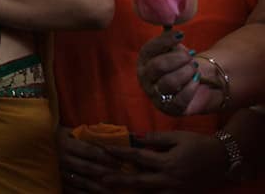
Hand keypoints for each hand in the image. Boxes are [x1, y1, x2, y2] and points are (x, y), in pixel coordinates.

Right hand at [57, 126, 119, 192]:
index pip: (90, 151)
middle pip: (88, 168)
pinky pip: (74, 191)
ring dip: (98, 188)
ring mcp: (60, 172)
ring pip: (82, 182)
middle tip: (120, 177)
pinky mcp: (58, 182)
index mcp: (67, 144)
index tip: (119, 161)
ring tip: (112, 192)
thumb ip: (85, 137)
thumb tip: (108, 139)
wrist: (34, 145)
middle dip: (105, 173)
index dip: (105, 156)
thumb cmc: (57, 137)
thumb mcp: (69, 132)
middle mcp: (63, 159)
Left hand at [102, 130, 227, 190]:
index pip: (139, 157)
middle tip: (101, 178)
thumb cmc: (199, 144)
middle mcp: (170, 179)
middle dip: (119, 180)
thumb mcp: (177, 136)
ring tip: (114, 191)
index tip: (105, 149)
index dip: (121, 153)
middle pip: (139, 181)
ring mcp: (176, 190)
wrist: (224, 159)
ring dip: (132, 192)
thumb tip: (137, 137)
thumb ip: (156, 139)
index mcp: (168, 162)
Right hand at [137, 30, 208, 114]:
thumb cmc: (179, 64)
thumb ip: (170, 38)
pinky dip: (190, 88)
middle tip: (191, 56)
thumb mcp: (173, 49)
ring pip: (168, 82)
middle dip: (178, 59)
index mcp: (143, 60)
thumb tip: (169, 22)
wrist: (191, 87)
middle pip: (158, 66)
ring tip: (195, 68)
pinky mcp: (168, 108)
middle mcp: (145, 78)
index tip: (182, 34)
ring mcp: (155, 94)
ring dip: (186, 73)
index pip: (150, 49)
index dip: (165, 41)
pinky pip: (179, 99)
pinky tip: (197, 80)